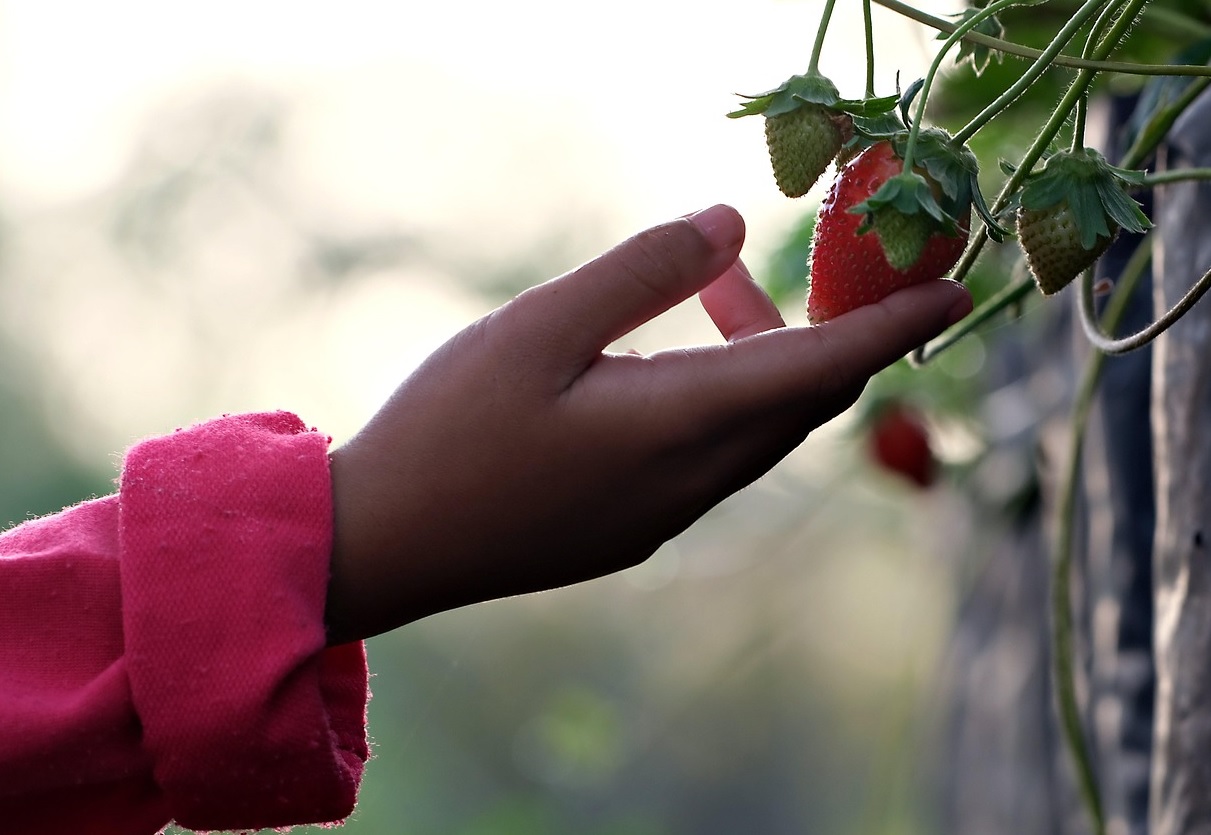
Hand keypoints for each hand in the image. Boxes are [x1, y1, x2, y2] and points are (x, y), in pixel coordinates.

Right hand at [324, 205, 970, 643]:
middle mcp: (690, 482)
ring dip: (762, 363)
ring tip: (710, 297)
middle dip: (822, 331)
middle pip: (800, 402)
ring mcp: (664, 517)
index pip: (821, 369)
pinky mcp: (633, 530)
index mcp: (677, 426)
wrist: (386, 547)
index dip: (892, 324)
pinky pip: (716, 459)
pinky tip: (662, 370)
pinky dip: (724, 402)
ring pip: (757, 432)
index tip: (956, 289)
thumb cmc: (450, 428)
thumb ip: (640, 272)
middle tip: (794, 268)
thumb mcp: (537, 328)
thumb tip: (731, 225)